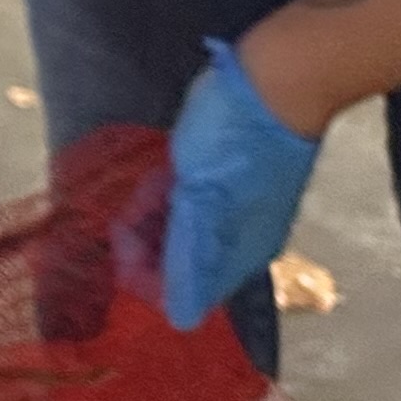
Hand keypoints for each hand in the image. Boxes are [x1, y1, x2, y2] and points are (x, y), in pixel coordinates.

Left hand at [162, 37, 319, 329]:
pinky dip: (161, 194)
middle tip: (134, 206)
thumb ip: (190, 257)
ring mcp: (227, 207)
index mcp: (236, 253)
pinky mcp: (218, 178)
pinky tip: (160, 175)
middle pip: (175, 264)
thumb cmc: (239, 140)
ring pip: (173, 231)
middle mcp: (234, 239)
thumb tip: (181, 320)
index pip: (182, 295)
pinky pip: (180, 202)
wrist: (277, 80)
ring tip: (154, 183)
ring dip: (150, 214)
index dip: (144, 278)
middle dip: (143, 243)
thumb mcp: (205, 200)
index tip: (123, 242)